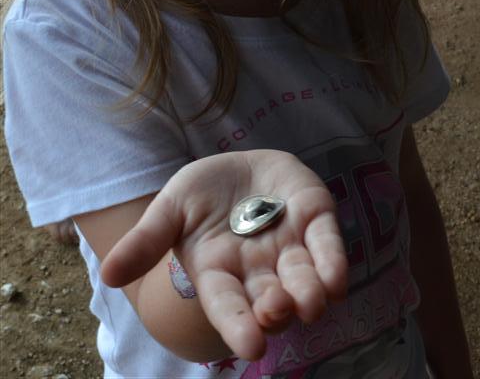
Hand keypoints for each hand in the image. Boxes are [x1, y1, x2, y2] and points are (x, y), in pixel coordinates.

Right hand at [101, 149, 347, 360]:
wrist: (238, 166)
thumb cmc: (201, 194)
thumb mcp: (170, 209)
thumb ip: (147, 240)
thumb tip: (108, 275)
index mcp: (219, 272)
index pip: (228, 305)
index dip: (238, 326)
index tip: (250, 347)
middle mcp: (258, 270)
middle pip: (269, 300)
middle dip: (275, 309)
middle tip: (276, 310)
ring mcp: (289, 248)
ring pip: (303, 279)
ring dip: (309, 293)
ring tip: (313, 302)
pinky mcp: (315, 221)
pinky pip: (327, 245)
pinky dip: (333, 262)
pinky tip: (337, 279)